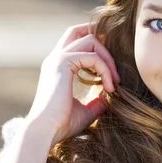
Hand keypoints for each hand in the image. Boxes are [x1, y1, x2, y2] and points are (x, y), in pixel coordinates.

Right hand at [25, 23, 119, 146]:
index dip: (94, 45)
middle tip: (117, 54)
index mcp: (57, 67)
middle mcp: (55, 59)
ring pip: (89, 40)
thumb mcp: (84, 111)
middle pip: (77, 30)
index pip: (74, 42)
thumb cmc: (61, 125)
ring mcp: (57, 59)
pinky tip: (110, 87)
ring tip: (116, 81)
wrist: (45, 132)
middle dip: (99, 35)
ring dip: (108, 58)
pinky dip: (106, 69)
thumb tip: (109, 96)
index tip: (111, 64)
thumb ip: (96, 101)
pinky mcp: (63, 63)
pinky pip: (93, 57)